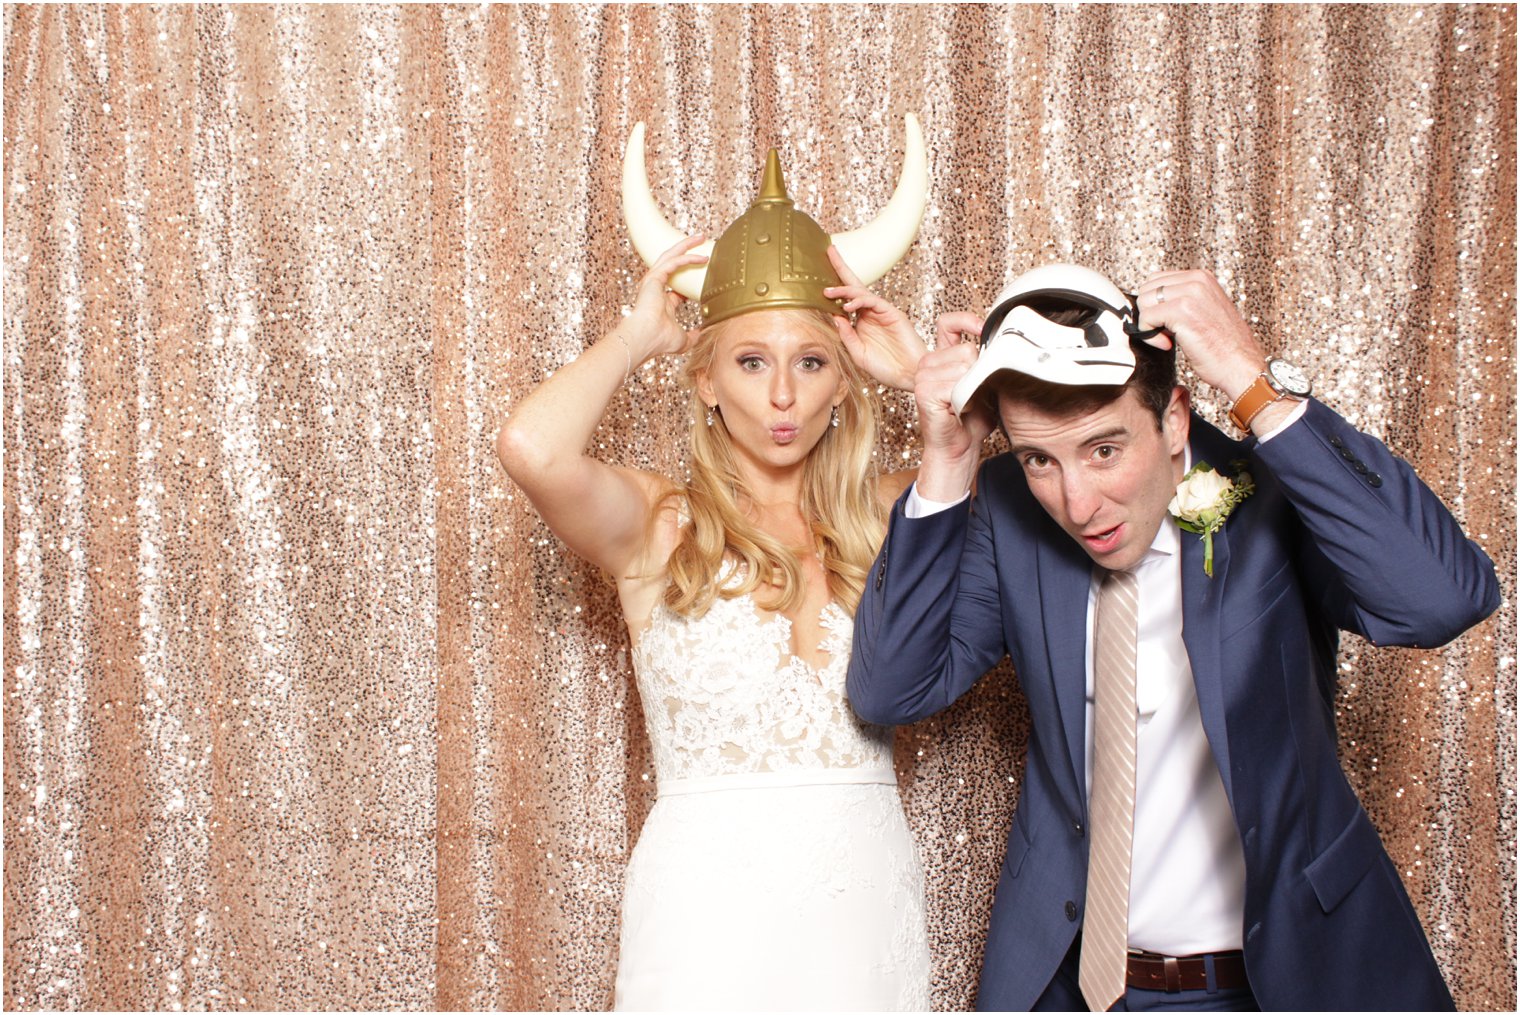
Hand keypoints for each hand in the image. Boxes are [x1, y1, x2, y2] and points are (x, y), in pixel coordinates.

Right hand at [622, 234, 709, 359]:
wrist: (646, 337)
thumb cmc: (660, 340)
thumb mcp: (683, 340)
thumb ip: (693, 336)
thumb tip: (702, 335)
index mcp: (661, 302)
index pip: (676, 286)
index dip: (689, 280)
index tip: (704, 273)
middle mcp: (655, 288)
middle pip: (672, 263)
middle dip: (686, 251)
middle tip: (701, 242)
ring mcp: (653, 281)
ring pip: (670, 256)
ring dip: (686, 245)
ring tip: (701, 237)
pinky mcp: (654, 277)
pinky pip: (674, 262)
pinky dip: (688, 257)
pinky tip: (702, 256)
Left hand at [824, 245, 926, 390]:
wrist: (908, 376)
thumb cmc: (885, 368)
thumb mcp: (857, 353)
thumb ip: (846, 335)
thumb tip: (833, 316)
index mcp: (861, 321)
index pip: (845, 300)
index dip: (834, 287)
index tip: (818, 276)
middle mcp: (870, 313)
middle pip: (853, 286)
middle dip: (841, 268)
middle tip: (829, 252)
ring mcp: (882, 311)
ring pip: (861, 292)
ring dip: (844, 290)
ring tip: (828, 292)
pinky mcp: (892, 313)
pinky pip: (874, 301)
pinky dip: (860, 301)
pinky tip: (847, 307)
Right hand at [913, 320, 996, 500]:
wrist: (959, 448)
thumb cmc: (972, 419)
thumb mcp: (984, 382)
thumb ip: (987, 362)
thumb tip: (1003, 344)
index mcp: (940, 357)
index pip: (948, 323)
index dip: (968, 321)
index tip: (985, 330)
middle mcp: (927, 363)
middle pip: (967, 349)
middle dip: (979, 372)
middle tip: (974, 393)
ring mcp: (923, 376)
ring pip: (964, 366)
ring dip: (973, 388)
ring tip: (967, 403)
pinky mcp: (924, 392)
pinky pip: (957, 384)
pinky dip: (966, 399)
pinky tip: (960, 409)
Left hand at [1133, 270, 1265, 400]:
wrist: (1241, 365)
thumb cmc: (1223, 346)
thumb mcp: (1204, 310)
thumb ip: (1182, 299)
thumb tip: (1151, 302)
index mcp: (1202, 277)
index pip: (1157, 279)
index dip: (1154, 304)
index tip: (1165, 323)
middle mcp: (1197, 280)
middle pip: (1147, 288)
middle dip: (1149, 312)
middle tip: (1165, 332)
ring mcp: (1190, 293)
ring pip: (1143, 302)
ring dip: (1149, 324)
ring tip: (1168, 338)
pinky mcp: (1182, 310)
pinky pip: (1146, 318)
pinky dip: (1149, 335)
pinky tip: (1167, 344)